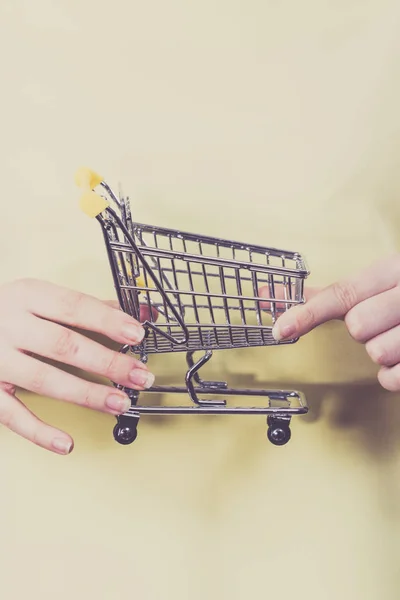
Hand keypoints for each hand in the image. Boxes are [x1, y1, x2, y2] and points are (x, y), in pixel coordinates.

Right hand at [0, 279, 154, 454]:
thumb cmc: (8, 313)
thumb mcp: (41, 299)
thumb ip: (90, 309)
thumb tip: (140, 316)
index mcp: (26, 296)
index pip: (73, 306)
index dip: (107, 321)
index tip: (136, 334)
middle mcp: (9, 325)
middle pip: (65, 345)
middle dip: (107, 362)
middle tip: (139, 375)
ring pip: (45, 379)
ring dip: (86, 394)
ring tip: (119, 403)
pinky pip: (13, 415)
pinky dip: (40, 432)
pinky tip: (66, 443)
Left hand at [262, 255, 399, 391]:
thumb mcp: (376, 285)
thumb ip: (326, 296)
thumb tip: (272, 294)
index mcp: (393, 270)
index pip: (343, 293)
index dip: (307, 313)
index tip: (281, 329)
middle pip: (358, 326)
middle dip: (364, 330)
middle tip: (383, 322)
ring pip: (378, 352)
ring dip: (383, 351)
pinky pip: (392, 379)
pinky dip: (394, 374)